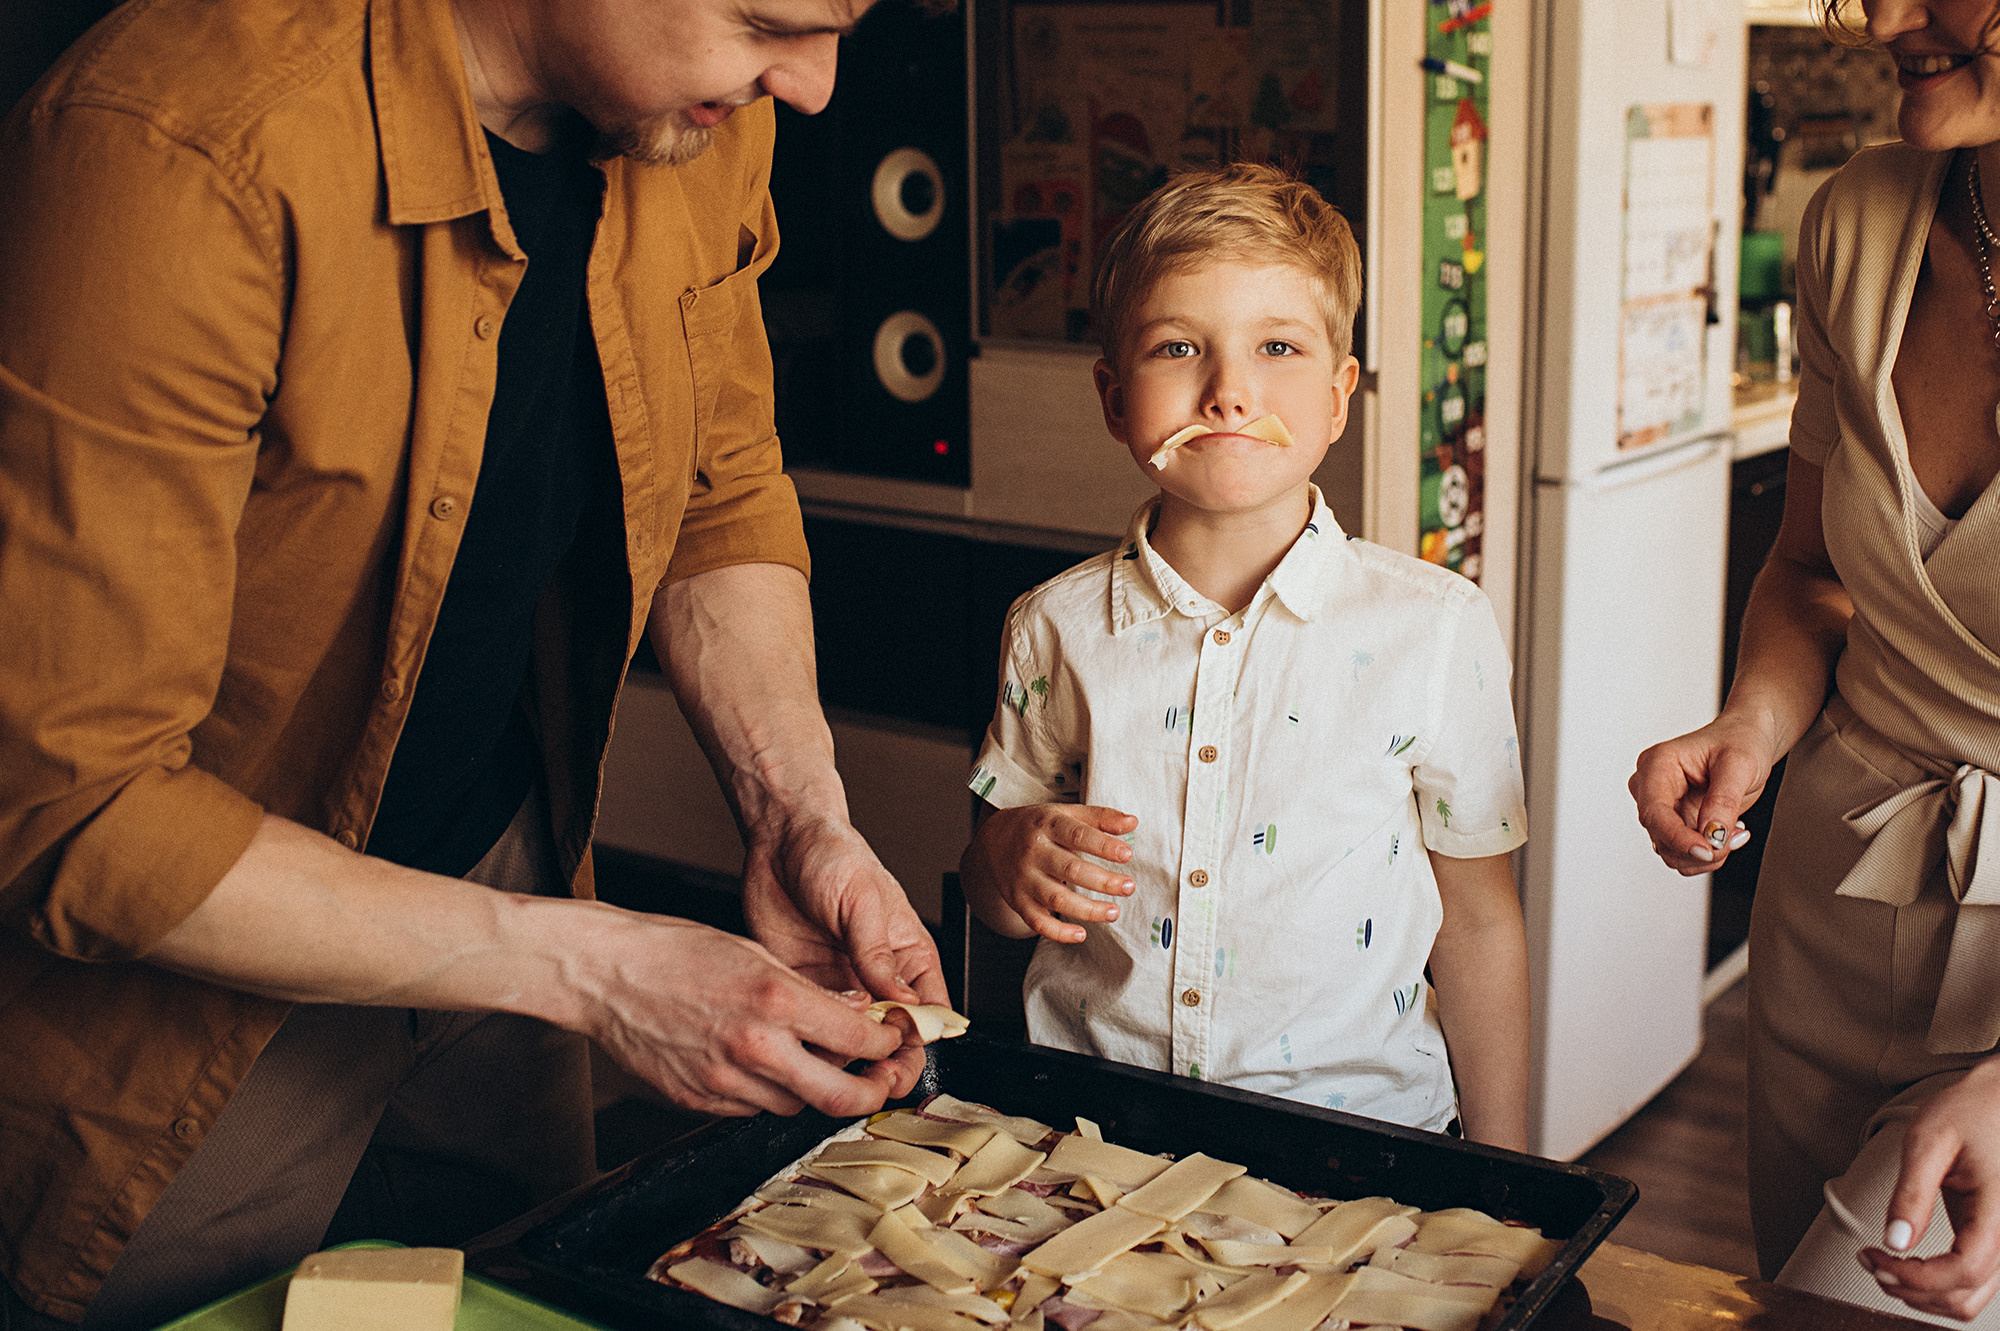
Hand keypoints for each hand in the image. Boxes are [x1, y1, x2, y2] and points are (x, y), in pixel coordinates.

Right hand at [578, 910, 906, 1117]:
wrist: (604, 974)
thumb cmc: (672, 950)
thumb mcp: (754, 953)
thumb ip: (806, 990)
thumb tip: (850, 1011)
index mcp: (775, 1000)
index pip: (857, 1039)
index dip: (885, 1044)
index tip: (890, 1040)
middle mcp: (755, 1047)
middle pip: (840, 1096)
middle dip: (871, 1092)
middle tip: (879, 1081)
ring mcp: (725, 1080)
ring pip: (797, 1105)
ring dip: (815, 1088)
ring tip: (813, 1061)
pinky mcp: (699, 1099)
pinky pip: (752, 1109)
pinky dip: (769, 1092)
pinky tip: (763, 1066)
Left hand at [740, 813, 947, 1099]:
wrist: (780, 839)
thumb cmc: (833, 854)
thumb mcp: (863, 902)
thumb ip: (878, 954)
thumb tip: (904, 1003)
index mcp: (909, 957)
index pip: (930, 1014)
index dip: (919, 1041)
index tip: (899, 1055)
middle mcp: (878, 978)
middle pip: (895, 1039)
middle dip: (885, 1062)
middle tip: (868, 1075)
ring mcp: (842, 987)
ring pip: (853, 1042)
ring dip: (844, 1054)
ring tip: (828, 1055)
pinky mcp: (805, 989)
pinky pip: (813, 1028)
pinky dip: (809, 1040)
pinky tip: (800, 1039)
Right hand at [963, 803, 1136, 943]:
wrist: (993, 839)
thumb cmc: (1040, 826)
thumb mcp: (1066, 813)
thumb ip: (1100, 818)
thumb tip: (1132, 823)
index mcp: (1048, 825)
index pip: (1077, 835)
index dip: (1103, 845)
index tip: (1127, 855)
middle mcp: (1033, 852)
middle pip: (1070, 869)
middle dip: (1102, 881)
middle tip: (1129, 887)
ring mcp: (1024, 878)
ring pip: (1056, 899)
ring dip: (1087, 910)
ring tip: (1114, 912)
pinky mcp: (1018, 900)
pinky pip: (1037, 921)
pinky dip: (1058, 932)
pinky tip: (1081, 935)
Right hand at [1629, 713, 1773, 874]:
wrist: (1748, 739)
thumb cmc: (1741, 741)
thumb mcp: (1739, 765)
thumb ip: (1723, 801)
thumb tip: (1711, 837)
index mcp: (1657, 765)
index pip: (1655, 812)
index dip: (1677, 838)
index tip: (1707, 851)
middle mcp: (1652, 788)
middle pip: (1661, 837)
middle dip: (1700, 847)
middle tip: (1736, 837)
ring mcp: (1663, 808)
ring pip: (1671, 851)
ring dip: (1708, 854)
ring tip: (1737, 831)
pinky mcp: (1677, 823)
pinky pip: (1685, 853)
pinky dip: (1710, 853)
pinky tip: (1730, 832)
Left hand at [1860, 1060, 1999, 1319]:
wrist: (1996, 1100)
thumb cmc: (1967, 1111)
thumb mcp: (1928, 1140)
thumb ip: (1911, 1192)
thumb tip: (1894, 1240)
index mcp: (1999, 1210)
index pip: (1964, 1270)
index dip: (1917, 1278)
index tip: (1875, 1258)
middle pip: (1965, 1296)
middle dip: (1910, 1289)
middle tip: (1869, 1259)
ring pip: (1970, 1299)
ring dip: (1922, 1295)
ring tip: (1882, 1263)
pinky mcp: (1991, 1241)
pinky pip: (1971, 1284)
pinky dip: (1936, 1287)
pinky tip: (1906, 1264)